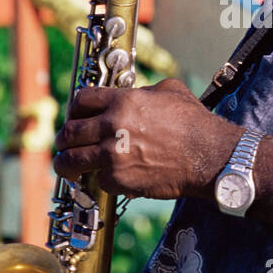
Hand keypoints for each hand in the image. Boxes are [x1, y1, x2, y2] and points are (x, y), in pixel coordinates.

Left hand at [52, 78, 239, 200]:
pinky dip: (102, 181)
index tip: (75, 117)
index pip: (81, 101)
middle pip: (70, 131)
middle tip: (64, 144)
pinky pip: (98, 180)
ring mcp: (112, 154)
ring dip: (66, 164)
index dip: (74, 110)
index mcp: (123, 101)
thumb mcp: (170, 91)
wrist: (209, 156)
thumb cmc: (195, 123)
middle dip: (64, 139)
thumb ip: (143, 91)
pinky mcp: (119, 180)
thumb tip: (133, 95)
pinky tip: (110, 179)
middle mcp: (112, 125)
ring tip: (66, 168)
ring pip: (72, 160)